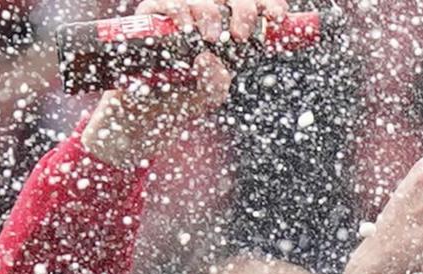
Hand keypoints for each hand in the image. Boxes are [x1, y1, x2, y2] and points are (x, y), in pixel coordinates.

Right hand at [79, 0, 287, 168]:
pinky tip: (187, 30)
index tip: (277, 17)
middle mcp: (205, 18)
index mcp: (228, 31)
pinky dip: (180, 12)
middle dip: (244, 10)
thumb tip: (208, 57)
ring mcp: (178, 15)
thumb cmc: (180, 100)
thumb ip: (216, 83)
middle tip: (242, 36)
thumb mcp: (208, 95)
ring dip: (212, 14)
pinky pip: (167, 3)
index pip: (252, 7)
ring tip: (213, 40)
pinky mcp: (151, 17)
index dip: (268, 5)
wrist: (144, 113)